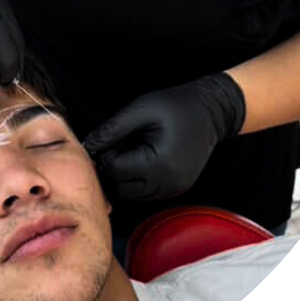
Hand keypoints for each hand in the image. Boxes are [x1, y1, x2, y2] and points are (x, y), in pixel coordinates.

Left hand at [82, 74, 245, 200]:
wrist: (212, 111)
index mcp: (158, 163)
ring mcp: (174, 189)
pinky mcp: (177, 189)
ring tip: (134, 149)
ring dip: (125, 176)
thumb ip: (111, 130)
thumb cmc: (176, 106)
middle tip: (121, 143)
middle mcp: (167, 183)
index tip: (113, 138)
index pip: (115, 171)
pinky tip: (145, 158)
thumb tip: (87, 146)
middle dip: (114, 167)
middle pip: (121, 188)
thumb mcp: (140, 110)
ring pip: (132, 194)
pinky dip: (138, 180)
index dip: (106, 155)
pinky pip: (147, 193)